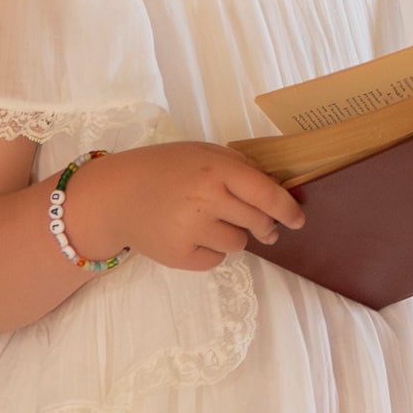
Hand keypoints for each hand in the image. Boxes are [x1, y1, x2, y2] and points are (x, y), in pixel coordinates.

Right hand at [67, 142, 304, 273]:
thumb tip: (277, 190)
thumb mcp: (200, 153)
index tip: (298, 220)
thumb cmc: (163, 170)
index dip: (287, 210)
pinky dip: (210, 250)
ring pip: (239, 244)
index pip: (265, 194)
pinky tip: (189, 235)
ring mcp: (192, 230)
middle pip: (257, 222)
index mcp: (214, 169)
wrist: (114, 197)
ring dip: (232, 235)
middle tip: (263, 227)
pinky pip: (216, 259)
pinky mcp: (180, 256)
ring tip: (205, 221)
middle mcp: (205, 199)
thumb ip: (237, 167)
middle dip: (264, 226)